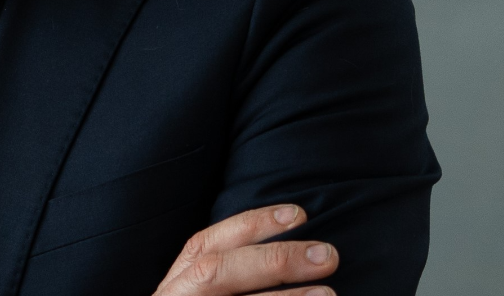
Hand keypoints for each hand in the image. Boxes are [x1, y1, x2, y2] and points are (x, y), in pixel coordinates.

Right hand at [153, 204, 338, 295]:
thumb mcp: (201, 295)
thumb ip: (232, 279)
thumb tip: (293, 257)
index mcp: (176, 287)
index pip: (206, 245)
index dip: (250, 225)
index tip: (298, 215)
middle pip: (216, 273)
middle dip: (273, 260)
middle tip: (327, 255)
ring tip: (328, 294)